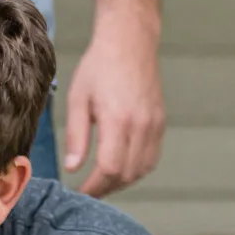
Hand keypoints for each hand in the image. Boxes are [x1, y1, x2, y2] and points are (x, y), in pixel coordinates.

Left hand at [62, 18, 164, 197]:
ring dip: (121, 182)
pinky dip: (136, 169)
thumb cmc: (98, 68)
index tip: (78, 193)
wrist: (129, 41)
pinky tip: (119, 168)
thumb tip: (73, 167)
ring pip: (142, 169)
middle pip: (126, 174)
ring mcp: (155, 123)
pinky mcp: (161, 121)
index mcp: (118, 120)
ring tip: (100, 183)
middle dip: (105, 188)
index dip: (93, 187)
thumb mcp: (77, 100)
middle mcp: (142, 124)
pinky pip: (152, 157)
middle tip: (86, 191)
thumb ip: (76, 136)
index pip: (109, 168)